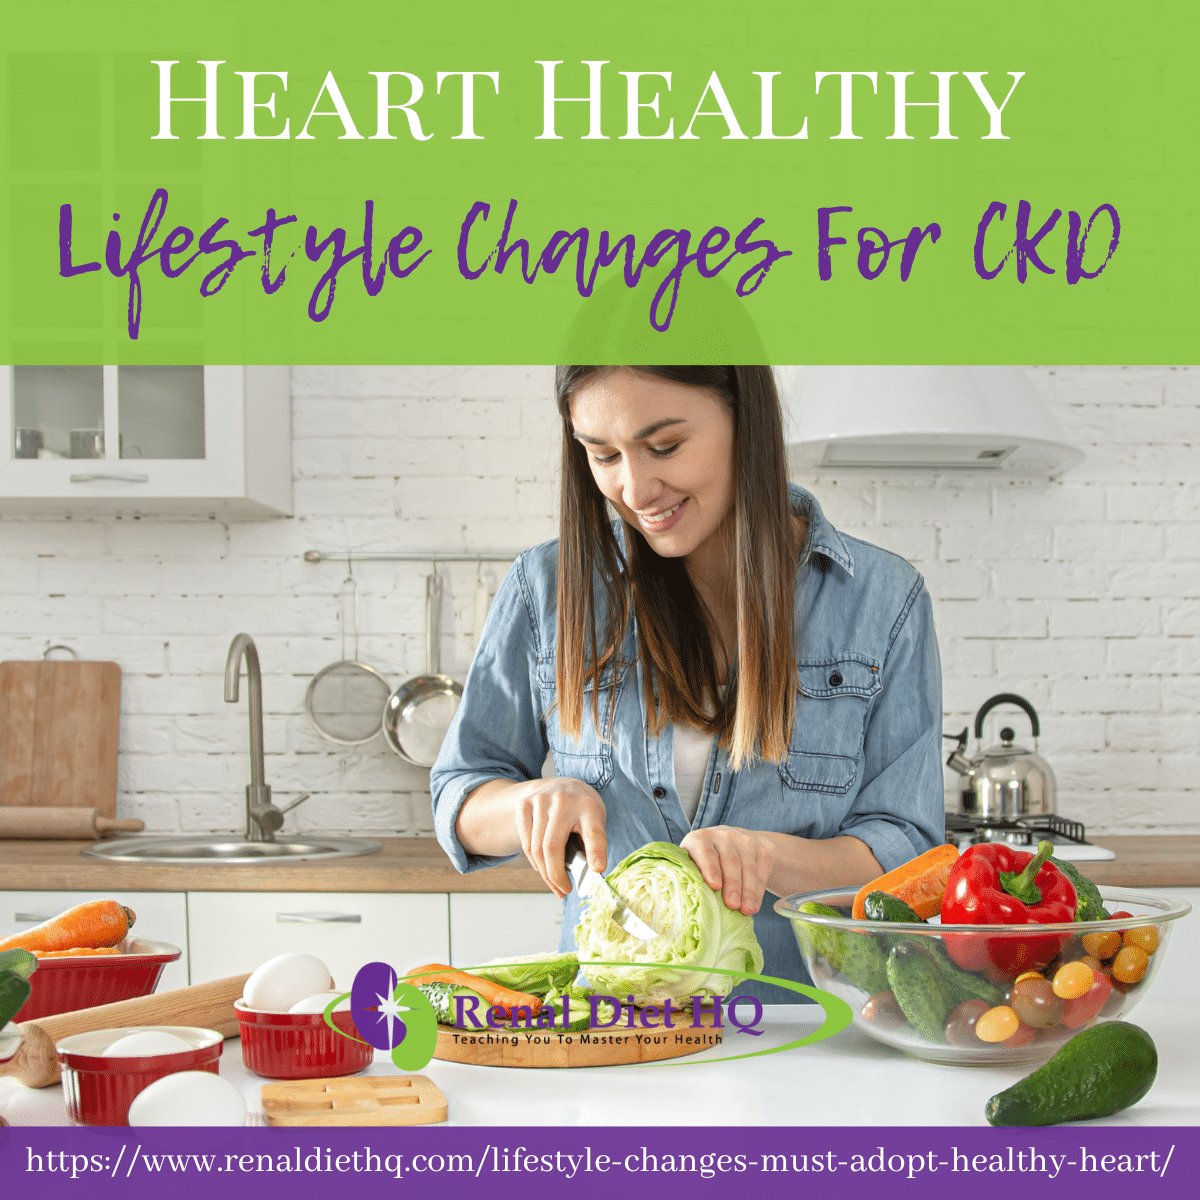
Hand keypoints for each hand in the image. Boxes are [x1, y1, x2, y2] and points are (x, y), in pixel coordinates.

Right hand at [513, 777, 606, 898]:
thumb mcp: (594, 821)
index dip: (596, 852)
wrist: (561, 785)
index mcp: (588, 807)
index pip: (593, 832)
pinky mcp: (524, 805)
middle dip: (556, 875)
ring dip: (544, 873)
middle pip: (552, 847)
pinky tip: (542, 867)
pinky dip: (534, 861)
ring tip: (554, 884)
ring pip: (536, 848)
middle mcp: (563, 801)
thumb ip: (590, 844)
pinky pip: (526, 843)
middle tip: (564, 890)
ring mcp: (540, 801)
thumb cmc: (581, 810)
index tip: (598, 869)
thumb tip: (587, 875)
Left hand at [681, 825, 773, 915]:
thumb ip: (689, 877)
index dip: (710, 868)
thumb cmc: (706, 861)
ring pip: (748, 868)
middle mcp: (723, 836)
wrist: (734, 842)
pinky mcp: (762, 850)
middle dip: (732, 885)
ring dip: (748, 891)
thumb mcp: (693, 863)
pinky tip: (754, 905)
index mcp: (700, 839)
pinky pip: (761, 872)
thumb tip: (681, 903)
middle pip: (730, 861)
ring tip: (746, 910)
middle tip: (732, 905)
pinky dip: (758, 891)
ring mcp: (745, 841)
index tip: (714, 886)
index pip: (705, 852)